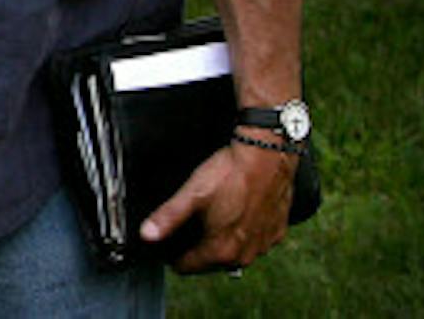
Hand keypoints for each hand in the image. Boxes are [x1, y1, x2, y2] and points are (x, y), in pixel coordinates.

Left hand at [138, 137, 295, 272]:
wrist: (266, 157)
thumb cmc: (230, 174)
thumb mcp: (192, 194)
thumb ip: (168, 217)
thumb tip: (147, 235)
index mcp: (221, 250)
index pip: (188, 267)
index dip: (174, 257)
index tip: (167, 247)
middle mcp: (245, 254)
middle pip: (211, 263)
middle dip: (197, 249)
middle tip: (189, 226)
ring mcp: (263, 245)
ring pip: (234, 253)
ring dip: (222, 242)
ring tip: (212, 218)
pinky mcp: (276, 232)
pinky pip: (254, 241)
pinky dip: (244, 233)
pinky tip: (237, 214)